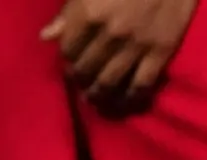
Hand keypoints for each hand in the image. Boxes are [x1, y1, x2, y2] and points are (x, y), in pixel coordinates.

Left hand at [40, 0, 198, 104]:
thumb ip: (70, 9)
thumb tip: (46, 37)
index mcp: (89, 12)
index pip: (67, 50)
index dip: (68, 57)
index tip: (73, 58)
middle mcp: (110, 34)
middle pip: (85, 70)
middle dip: (80, 78)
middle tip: (83, 80)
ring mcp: (135, 46)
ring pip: (107, 84)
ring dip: (97, 95)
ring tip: (95, 96)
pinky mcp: (160, 52)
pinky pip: (140, 86)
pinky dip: (128, 99)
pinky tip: (122, 102)